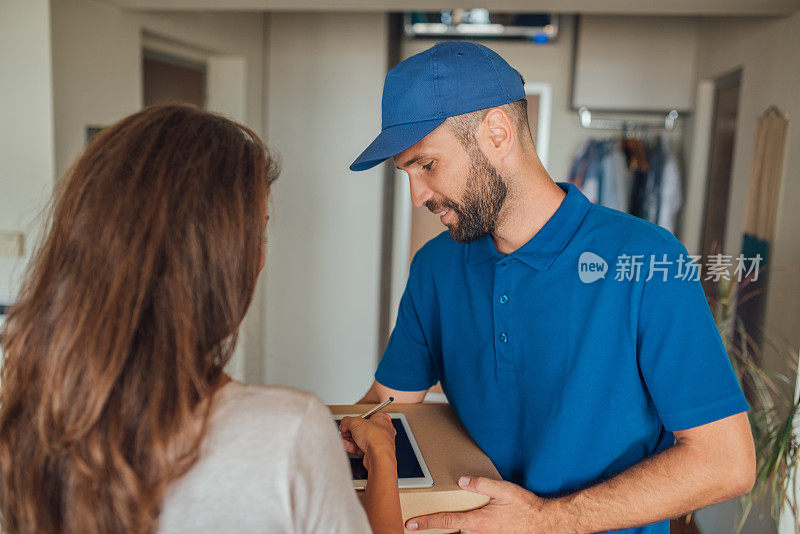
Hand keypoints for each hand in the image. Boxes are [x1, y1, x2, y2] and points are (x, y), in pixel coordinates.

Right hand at [339, 414, 396, 470]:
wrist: (379, 456)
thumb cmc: (375, 438)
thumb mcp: (356, 422)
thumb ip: (347, 421)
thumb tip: (344, 423)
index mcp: (382, 419)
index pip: (366, 416)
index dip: (355, 419)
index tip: (347, 422)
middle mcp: (381, 430)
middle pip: (361, 429)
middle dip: (349, 430)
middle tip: (343, 431)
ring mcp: (377, 442)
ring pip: (360, 439)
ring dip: (348, 439)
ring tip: (342, 438)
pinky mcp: (372, 452)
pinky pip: (360, 448)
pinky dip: (351, 446)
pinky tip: (345, 444)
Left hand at [406, 476, 568, 532]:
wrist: (543, 524)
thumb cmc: (525, 507)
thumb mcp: (504, 490)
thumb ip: (482, 484)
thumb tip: (462, 480)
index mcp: (478, 521)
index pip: (446, 521)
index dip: (427, 522)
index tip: (411, 524)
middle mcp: (478, 533)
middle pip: (451, 531)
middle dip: (436, 528)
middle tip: (419, 524)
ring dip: (451, 530)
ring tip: (437, 524)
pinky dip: (464, 531)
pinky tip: (463, 526)